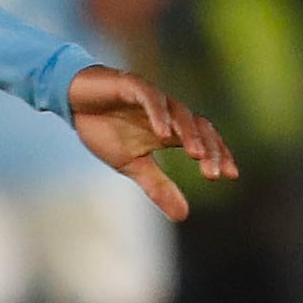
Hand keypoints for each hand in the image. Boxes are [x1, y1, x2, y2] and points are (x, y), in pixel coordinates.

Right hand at [67, 66, 236, 222]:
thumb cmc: (103, 129)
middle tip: (213, 173)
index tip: (230, 176)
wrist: (71, 101)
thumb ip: (158, 187)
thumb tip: (184, 216)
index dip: (219, 155)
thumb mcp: (132, 165)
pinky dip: (159, 114)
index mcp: (172, 130)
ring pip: (180, 112)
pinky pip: (152, 98)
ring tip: (195, 154)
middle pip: (199, 126)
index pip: (205, 140)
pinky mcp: (133, 85)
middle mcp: (168, 112)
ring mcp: (153, 98)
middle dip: (210, 149)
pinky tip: (163, 134)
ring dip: (189, 133)